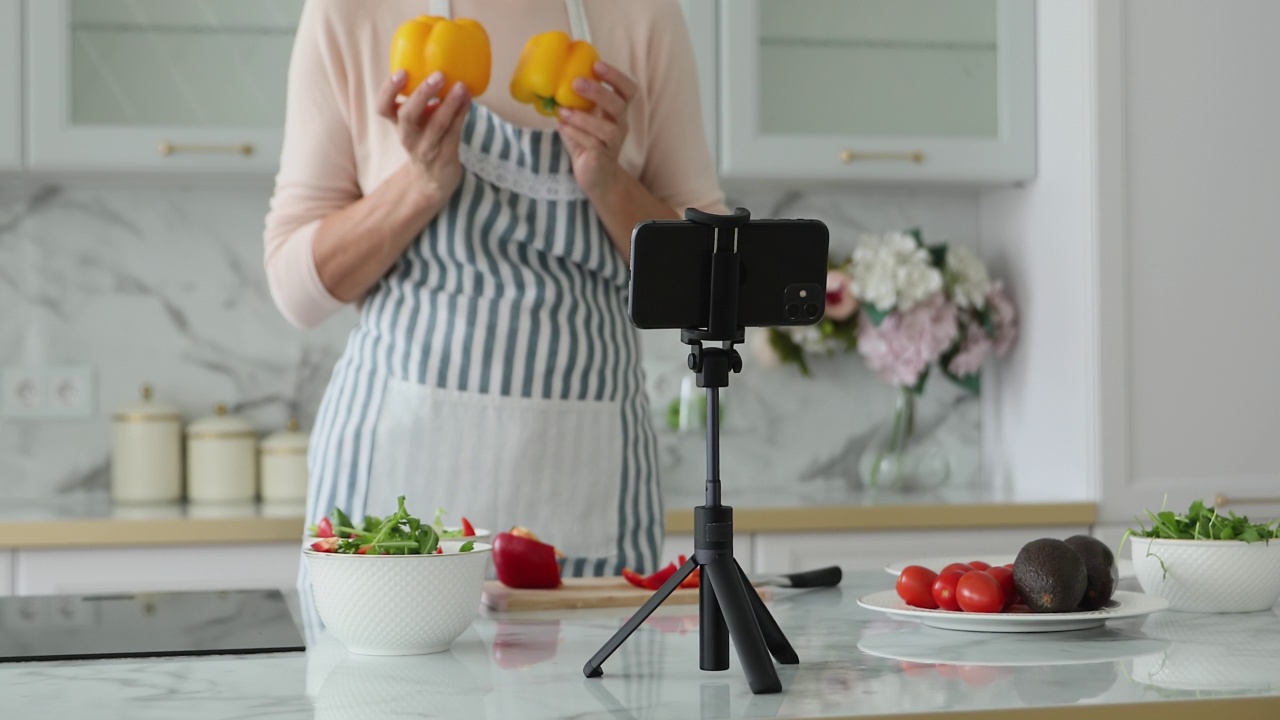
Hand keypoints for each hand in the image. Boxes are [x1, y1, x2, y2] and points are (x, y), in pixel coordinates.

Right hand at [376, 70, 471, 203]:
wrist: (434, 178)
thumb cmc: (426, 138)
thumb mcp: (418, 119)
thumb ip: (423, 98)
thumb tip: (440, 63)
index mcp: (397, 124)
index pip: (382, 107)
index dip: (389, 90)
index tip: (401, 72)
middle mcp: (408, 137)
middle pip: (407, 116)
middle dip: (422, 94)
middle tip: (438, 75)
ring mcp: (426, 149)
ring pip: (436, 126)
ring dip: (450, 104)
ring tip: (461, 86)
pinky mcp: (444, 157)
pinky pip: (454, 132)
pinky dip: (462, 114)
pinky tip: (469, 99)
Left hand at [557, 61, 634, 196]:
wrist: (596, 177)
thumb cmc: (588, 144)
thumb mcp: (582, 120)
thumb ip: (574, 104)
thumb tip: (551, 85)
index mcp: (617, 112)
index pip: (628, 90)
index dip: (616, 77)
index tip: (597, 65)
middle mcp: (620, 126)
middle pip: (619, 105)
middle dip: (599, 92)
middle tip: (577, 82)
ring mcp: (614, 144)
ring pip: (607, 129)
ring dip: (584, 117)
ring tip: (563, 110)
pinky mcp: (603, 158)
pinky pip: (593, 144)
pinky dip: (577, 133)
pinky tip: (562, 127)